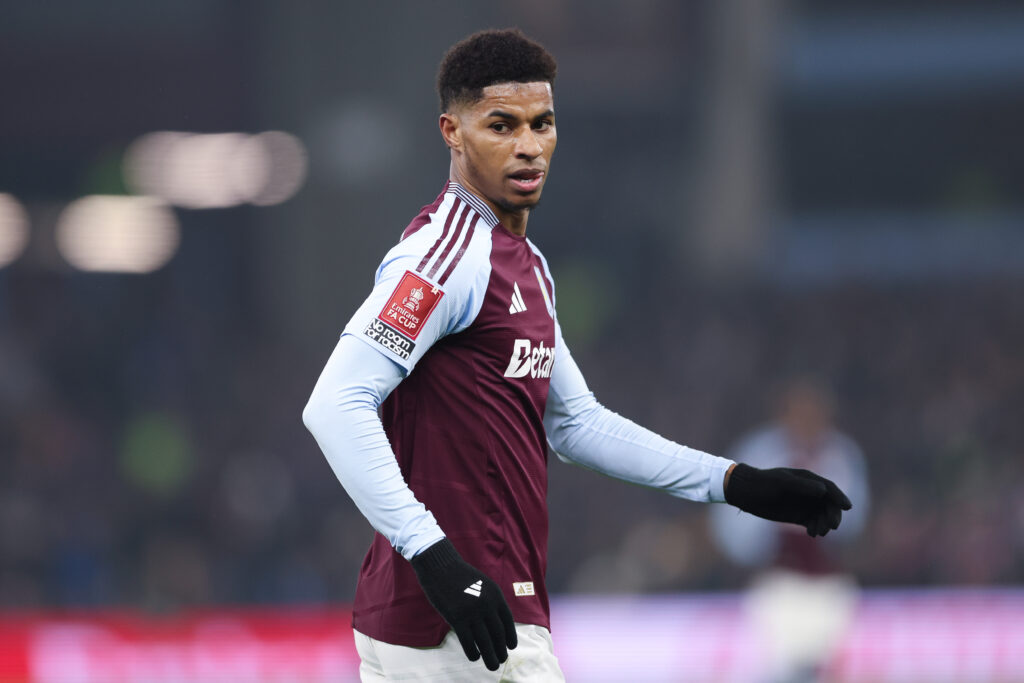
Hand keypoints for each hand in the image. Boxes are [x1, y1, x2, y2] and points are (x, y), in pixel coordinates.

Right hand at [410, 539, 517, 670]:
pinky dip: (473, 653)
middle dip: (501, 650)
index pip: (507, 621)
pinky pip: (468, 642)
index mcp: (495, 595)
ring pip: (485, 642)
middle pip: (498, 635)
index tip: (511, 647)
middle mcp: (487, 605)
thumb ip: (490, 601)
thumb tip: (495, 622)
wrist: (440, 566)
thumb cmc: (460, 576)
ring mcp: (472, 613)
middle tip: (501, 660)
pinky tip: (474, 657)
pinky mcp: (457, 619)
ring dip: (490, 657)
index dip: (510, 636)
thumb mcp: (482, 584)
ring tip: (492, 666)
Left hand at [724, 463, 851, 536]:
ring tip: (819, 532)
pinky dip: (816, 529)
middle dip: (833, 515)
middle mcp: (810, 492)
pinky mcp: (799, 517)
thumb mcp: (781, 482)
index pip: (830, 489)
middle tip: (832, 526)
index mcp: (808, 479)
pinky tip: (812, 533)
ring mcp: (805, 505)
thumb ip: (802, 486)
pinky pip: (814, 524)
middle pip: (830, 505)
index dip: (840, 497)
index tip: (847, 507)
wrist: (746, 493)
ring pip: (823, 516)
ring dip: (825, 524)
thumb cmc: (763, 483)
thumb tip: (823, 491)